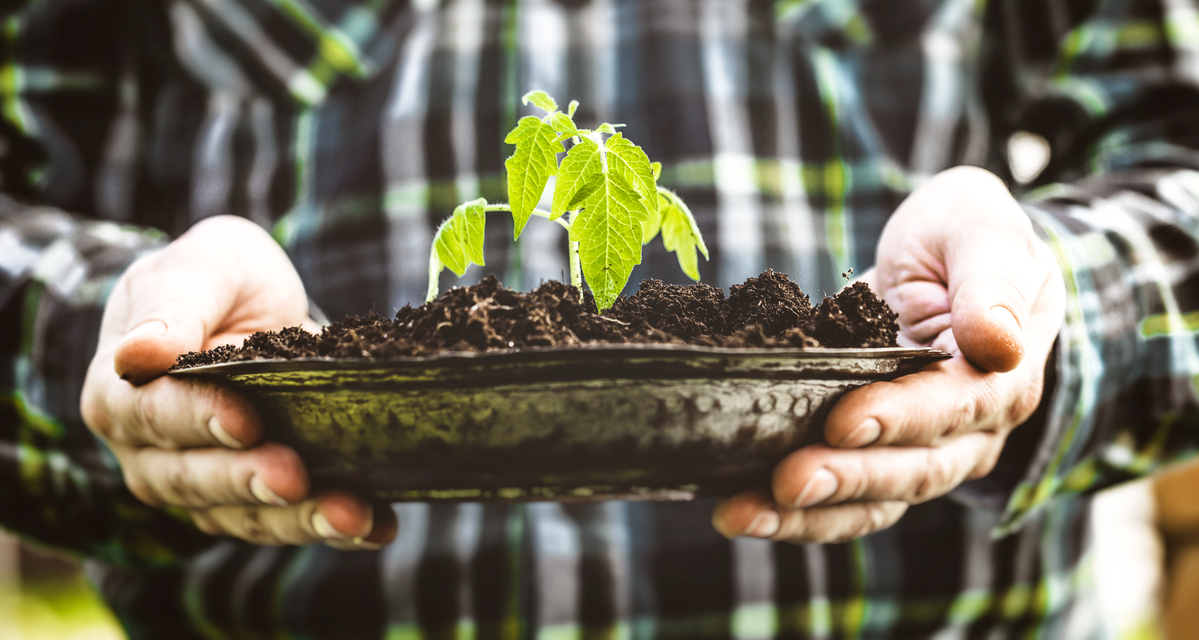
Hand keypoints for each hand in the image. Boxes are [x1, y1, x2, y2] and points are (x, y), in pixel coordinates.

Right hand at [81, 216, 396, 548]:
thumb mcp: (200, 269)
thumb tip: (137, 354)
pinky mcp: (254, 502)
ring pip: (245, 514)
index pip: (154, 415)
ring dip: (301, 520)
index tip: (246, 421)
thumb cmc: (216, 280)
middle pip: (196, 480)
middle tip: (297, 477)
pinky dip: (335, 528)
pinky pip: (290, 523)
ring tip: (353, 516)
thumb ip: (173, 306)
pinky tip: (378, 525)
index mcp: (121, 396)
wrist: (251, 305)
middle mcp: (152, 456)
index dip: (200, 420)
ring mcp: (203, 487)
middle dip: (250, 480)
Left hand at [713, 166, 1065, 542]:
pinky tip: (737, 509)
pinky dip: (793, 513)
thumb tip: (998, 344)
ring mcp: (923, 452)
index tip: (842, 422)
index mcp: (1001, 376)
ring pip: (873, 500)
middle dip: (844, 478)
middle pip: (910, 470)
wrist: (955, 256)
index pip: (952, 407)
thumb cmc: (967, 236)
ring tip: (741, 514)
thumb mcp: (981, 231)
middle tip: (783, 482)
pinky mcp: (877, 457)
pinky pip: (842, 499)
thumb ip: (991, 284)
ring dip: (807, 514)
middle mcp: (969, 431)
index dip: (898, 418)